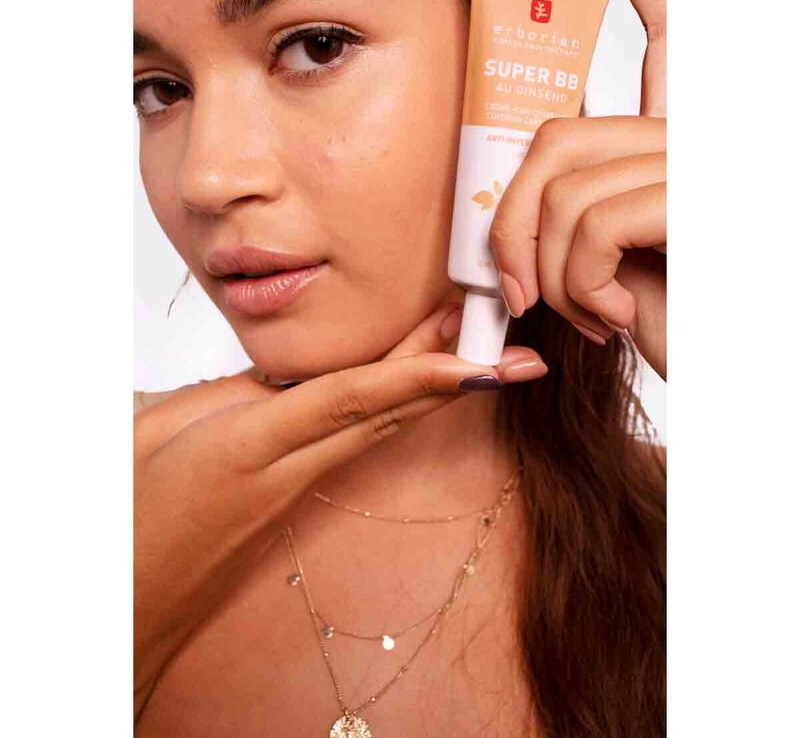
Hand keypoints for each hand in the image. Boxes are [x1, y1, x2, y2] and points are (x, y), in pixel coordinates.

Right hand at [133, 301, 545, 719]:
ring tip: (485, 355)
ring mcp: (298, 481)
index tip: (481, 363)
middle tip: (521, 354)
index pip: (351, 400)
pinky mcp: (295, 489)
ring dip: (436, 388)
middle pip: (388, 411)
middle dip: (457, 377)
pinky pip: (356, 437)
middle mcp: (290, 464)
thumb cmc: (131, 509)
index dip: (419, 375)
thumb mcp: (155, 430)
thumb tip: (273, 376)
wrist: (131, 591)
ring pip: (380, 424)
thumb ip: (223, 397)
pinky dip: (396, 405)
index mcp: (252, 443)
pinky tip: (416, 385)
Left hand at [489, 0, 666, 378]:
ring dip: (547, 272)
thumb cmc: (673, 319)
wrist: (729, 365)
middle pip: (554, 138)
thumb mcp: (605, 262)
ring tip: (583, 312)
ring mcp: (694, 163)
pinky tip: (613, 315)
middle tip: (517, 291)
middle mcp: (688, 137)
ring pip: (561, 188)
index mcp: (670, 143)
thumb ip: (571, 218)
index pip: (661, 36)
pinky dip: (578, 285)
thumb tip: (507, 221)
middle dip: (512, 224)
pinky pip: (589, 224)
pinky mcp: (694, 196)